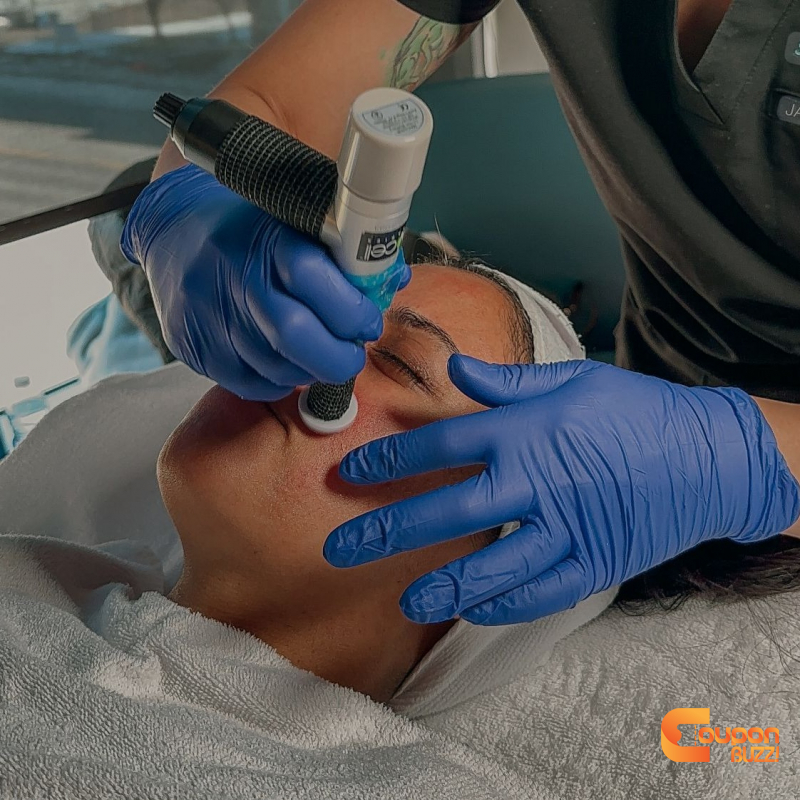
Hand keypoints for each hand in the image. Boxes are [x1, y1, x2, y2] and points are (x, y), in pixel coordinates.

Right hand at [121, 164, 408, 399]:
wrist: (175, 232)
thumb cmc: (252, 230)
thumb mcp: (296, 222)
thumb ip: (346, 253)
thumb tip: (393, 280)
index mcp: (266, 237)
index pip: (313, 276)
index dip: (351, 310)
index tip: (369, 322)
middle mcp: (234, 276)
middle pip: (294, 335)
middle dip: (338, 357)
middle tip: (353, 356)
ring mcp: (209, 315)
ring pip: (276, 367)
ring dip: (311, 371)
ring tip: (321, 357)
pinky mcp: (194, 347)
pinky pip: (250, 384)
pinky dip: (280, 382)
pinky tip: (287, 364)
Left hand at [324, 357, 799, 624]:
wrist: (710, 455)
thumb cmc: (636, 410)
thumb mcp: (572, 379)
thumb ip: (507, 380)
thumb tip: (454, 369)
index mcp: (525, 431)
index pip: (440, 446)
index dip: (389, 461)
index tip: (349, 475)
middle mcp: (536, 482)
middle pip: (448, 510)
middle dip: (388, 529)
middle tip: (342, 548)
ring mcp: (564, 528)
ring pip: (490, 566)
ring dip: (441, 585)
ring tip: (403, 602)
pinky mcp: (592, 563)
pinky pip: (539, 593)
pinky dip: (503, 604)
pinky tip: (472, 610)